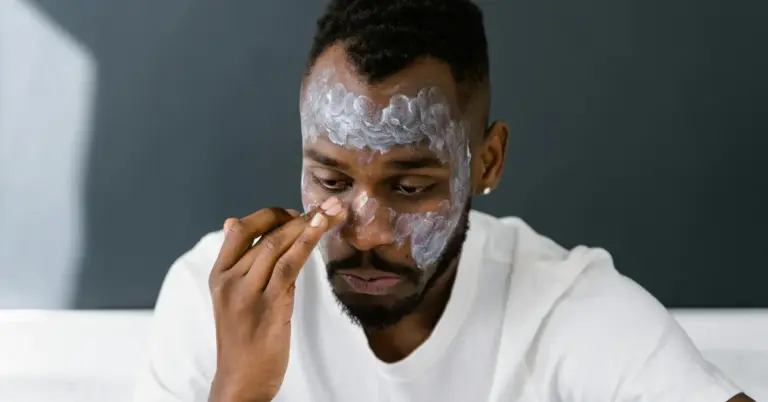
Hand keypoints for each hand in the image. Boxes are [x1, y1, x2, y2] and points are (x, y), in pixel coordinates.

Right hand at [207, 197, 345, 401]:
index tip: (295, 212)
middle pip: (265, 235)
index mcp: (218, 275)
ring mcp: (247, 293)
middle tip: (327, 206)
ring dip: (308, 224)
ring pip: (278, 245)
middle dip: (298, 216)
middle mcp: (229, 280)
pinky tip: (321, 229)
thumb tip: (232, 222)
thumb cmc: (242, 341)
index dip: (269, 215)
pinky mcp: (269, 307)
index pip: (240, 230)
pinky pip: (289, 266)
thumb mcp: (232, 298)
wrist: (241, 382)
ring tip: (332, 212)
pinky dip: (307, 242)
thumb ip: (240, 263)